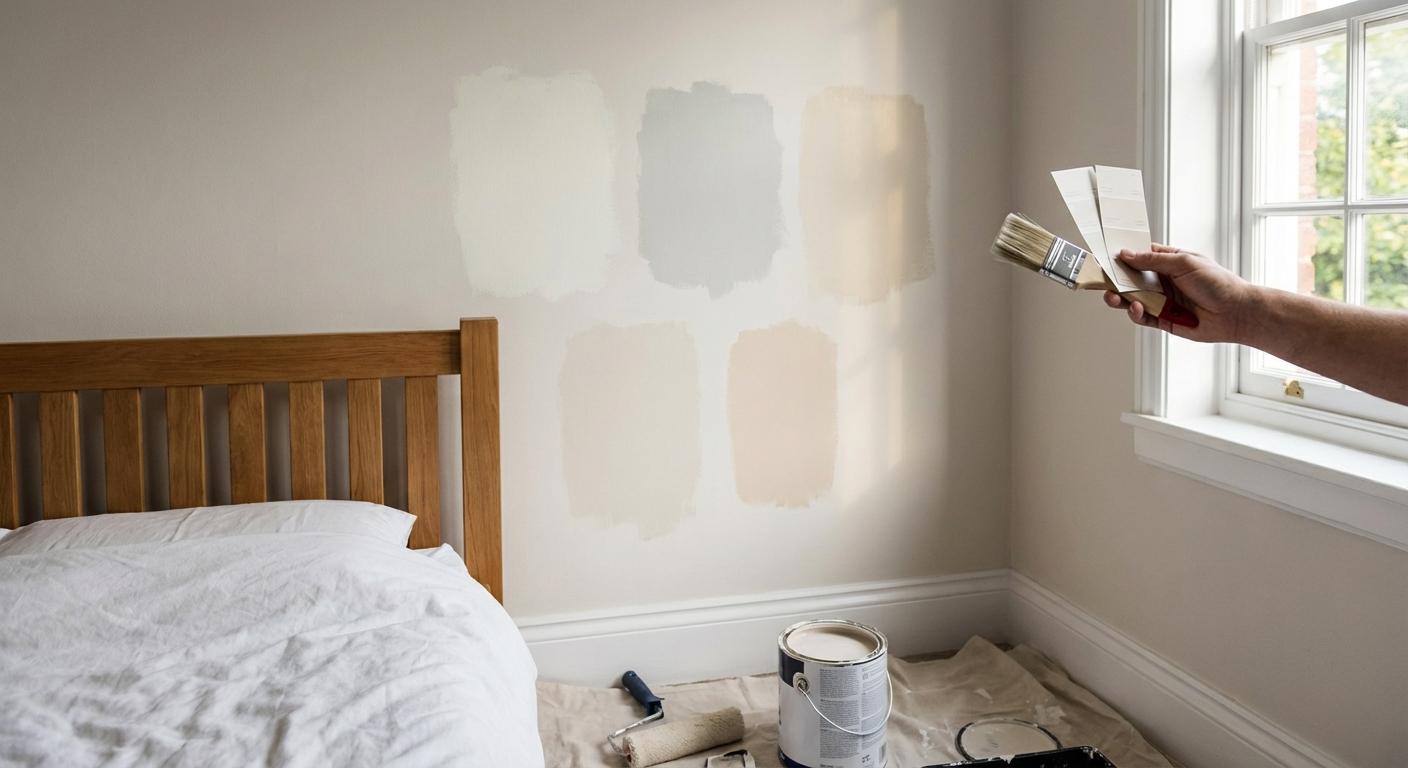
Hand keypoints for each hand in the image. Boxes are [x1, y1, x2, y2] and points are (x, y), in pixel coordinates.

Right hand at [1102, 245, 1252, 342]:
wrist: (1236, 312)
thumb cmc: (1218, 283)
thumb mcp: (1183, 263)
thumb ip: (1153, 260)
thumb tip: (1127, 255)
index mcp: (1168, 262)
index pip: (1139, 256)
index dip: (1123, 256)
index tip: (1105, 257)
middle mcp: (1163, 281)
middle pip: (1131, 279)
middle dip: (1115, 280)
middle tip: (1100, 280)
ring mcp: (1162, 300)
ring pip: (1132, 299)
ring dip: (1120, 298)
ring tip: (1112, 297)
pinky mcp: (1163, 319)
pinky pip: (1142, 317)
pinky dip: (1136, 313)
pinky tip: (1137, 308)